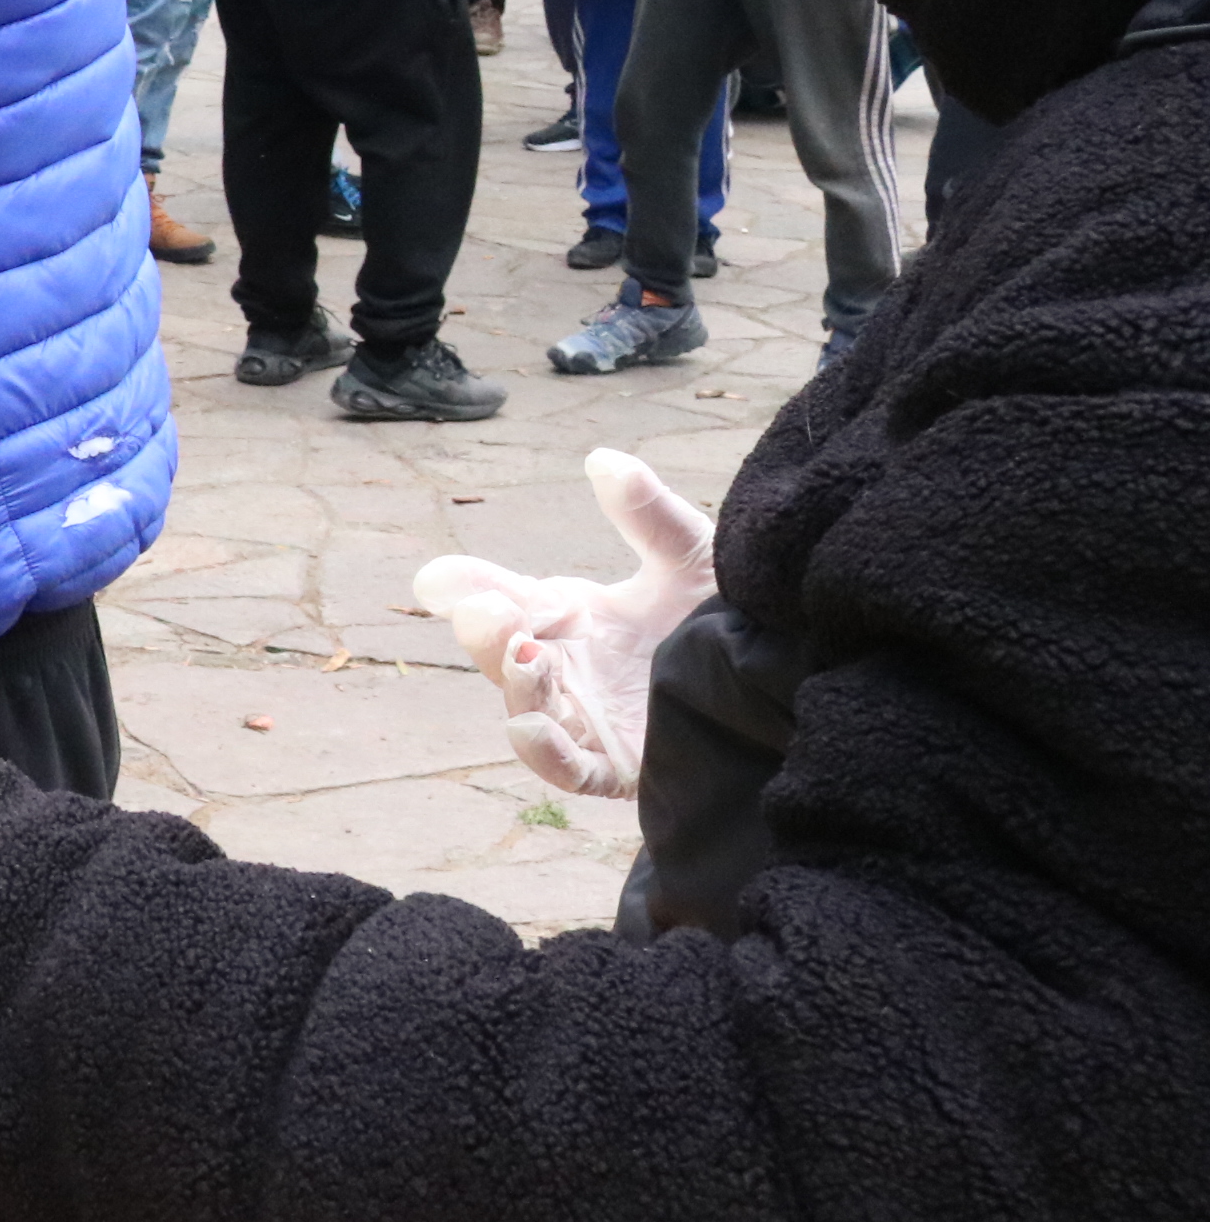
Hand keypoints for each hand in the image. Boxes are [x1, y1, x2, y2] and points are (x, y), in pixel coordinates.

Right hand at [411, 448, 715, 797]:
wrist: (791, 679)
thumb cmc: (730, 620)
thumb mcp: (691, 557)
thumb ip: (649, 514)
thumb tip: (601, 459)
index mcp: (572, 618)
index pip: (504, 599)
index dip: (466, 588)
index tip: (436, 580)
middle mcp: (569, 669)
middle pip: (503, 655)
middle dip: (485, 633)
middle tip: (487, 610)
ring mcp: (589, 720)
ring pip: (526, 708)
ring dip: (514, 684)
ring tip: (526, 655)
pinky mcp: (619, 767)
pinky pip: (566, 768)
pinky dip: (541, 752)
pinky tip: (530, 726)